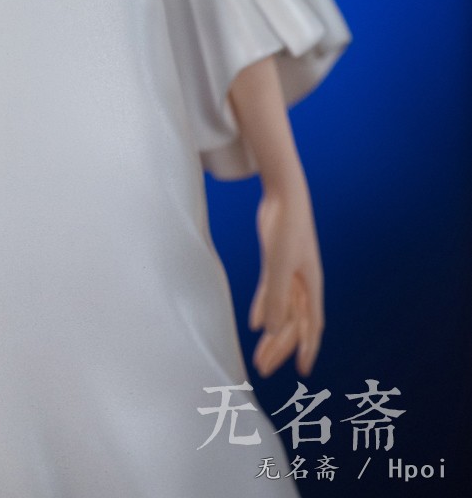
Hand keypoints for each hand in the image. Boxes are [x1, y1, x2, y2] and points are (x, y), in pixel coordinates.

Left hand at [248, 186, 323, 378]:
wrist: (284, 196)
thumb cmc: (287, 229)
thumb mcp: (279, 266)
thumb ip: (277, 299)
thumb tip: (272, 332)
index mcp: (311, 287)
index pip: (311, 326)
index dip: (308, 349)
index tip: (303, 372)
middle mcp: (303, 284)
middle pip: (294, 324)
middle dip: (280, 348)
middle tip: (264, 369)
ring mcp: (290, 274)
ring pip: (282, 312)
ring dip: (271, 334)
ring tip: (259, 355)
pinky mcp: (276, 264)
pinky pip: (271, 294)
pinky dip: (264, 309)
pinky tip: (255, 324)